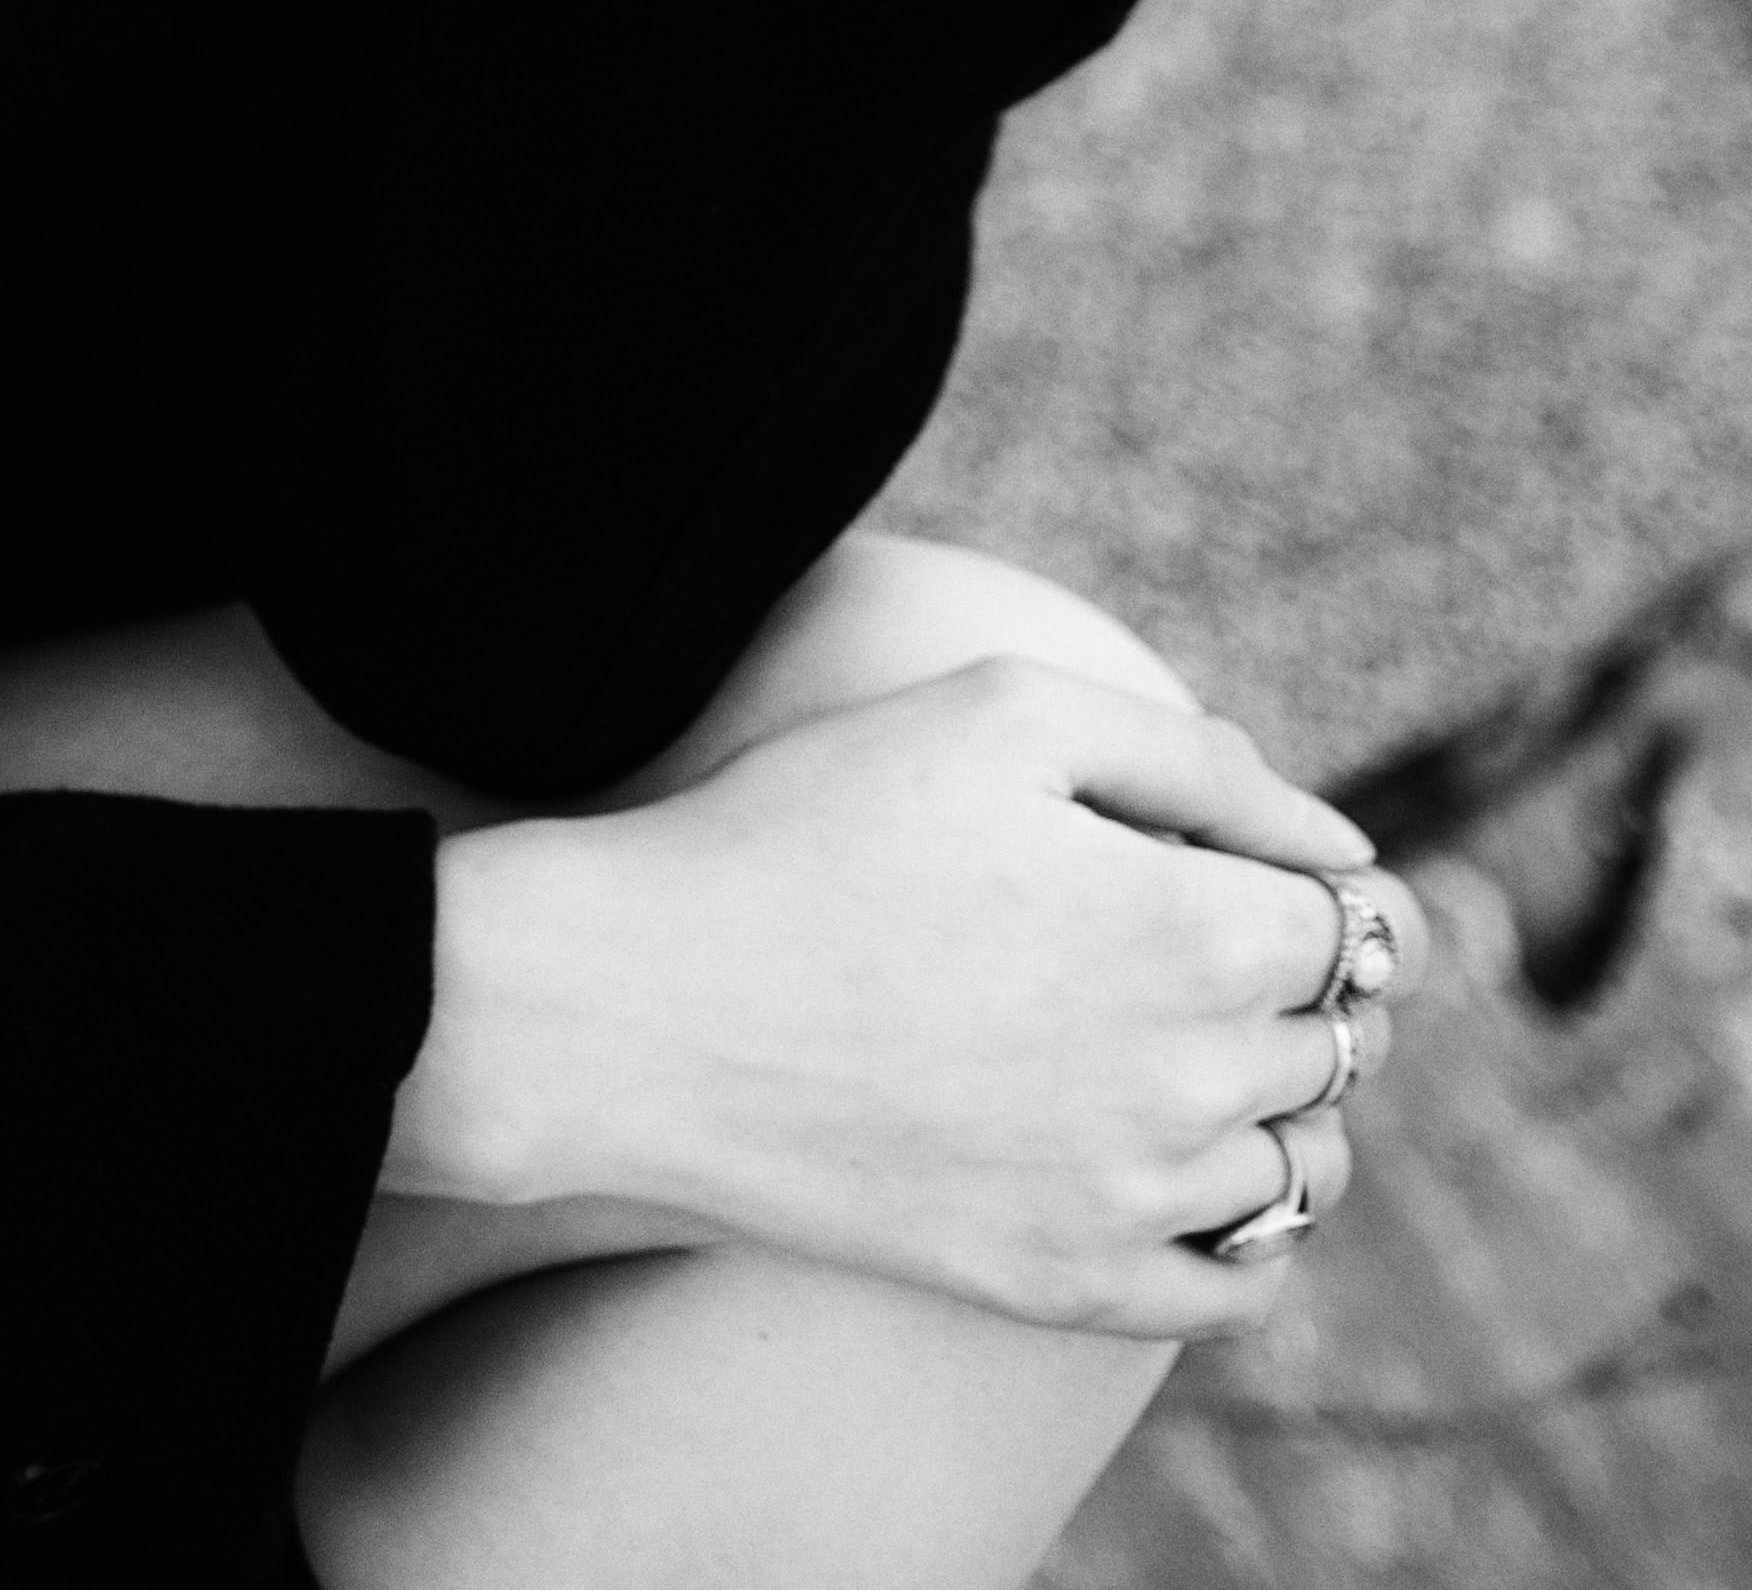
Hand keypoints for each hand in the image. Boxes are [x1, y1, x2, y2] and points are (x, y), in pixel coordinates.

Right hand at [394, 657, 1422, 1340]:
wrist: (644, 1005)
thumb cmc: (814, 826)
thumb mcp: (1002, 712)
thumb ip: (1195, 757)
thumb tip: (1337, 847)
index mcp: (1194, 928)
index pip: (1359, 926)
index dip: (1322, 884)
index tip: (1253, 866)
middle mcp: (1190, 1080)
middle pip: (1339, 1042)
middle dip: (1299, 982)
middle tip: (1184, 934)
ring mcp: (1129, 1201)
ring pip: (1308, 1170)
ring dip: (1282, 1104)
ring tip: (1175, 1042)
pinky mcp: (1062, 1287)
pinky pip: (1240, 1293)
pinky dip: (1247, 1236)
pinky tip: (1175, 1169)